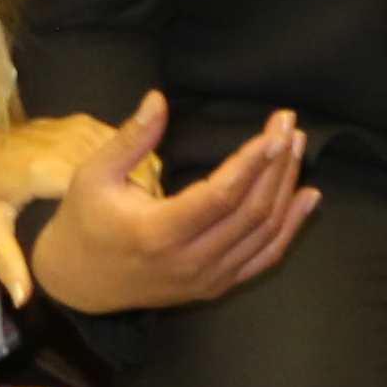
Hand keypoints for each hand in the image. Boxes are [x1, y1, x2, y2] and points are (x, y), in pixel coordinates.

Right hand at [16, 93, 320, 311]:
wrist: (78, 283)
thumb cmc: (85, 221)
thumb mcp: (94, 175)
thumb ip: (130, 138)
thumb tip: (158, 99)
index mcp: (157, 233)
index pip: (222, 195)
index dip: (254, 162)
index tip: (277, 130)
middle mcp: (187, 262)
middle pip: (250, 212)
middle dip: (277, 165)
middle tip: (289, 127)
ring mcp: (204, 280)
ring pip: (262, 233)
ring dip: (286, 189)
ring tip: (297, 149)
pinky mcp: (213, 288)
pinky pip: (263, 260)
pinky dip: (290, 229)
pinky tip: (308, 198)